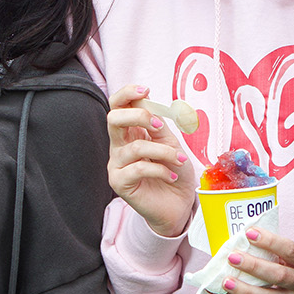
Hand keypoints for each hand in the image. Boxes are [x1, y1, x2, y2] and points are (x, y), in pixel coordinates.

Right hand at [106, 84, 197, 236]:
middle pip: (113, 119)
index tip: (145, 89)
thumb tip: (148, 102)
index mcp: (129, 132)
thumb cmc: (173, 171)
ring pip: (135, 147)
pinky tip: (171, 175)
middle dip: (139, 116)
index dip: (126, 94)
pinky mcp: (119, 183)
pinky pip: (139, 169)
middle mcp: (118, 146)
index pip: (117, 106)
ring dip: (163, 152)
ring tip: (180, 160)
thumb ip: (158, 124)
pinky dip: (161, 170)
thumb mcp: (170, 142)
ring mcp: (116, 165)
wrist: (178, 203)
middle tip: (158, 126)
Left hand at [218, 228, 293, 293]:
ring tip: (225, 280)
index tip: (249, 233)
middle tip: (232, 257)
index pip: (290, 250)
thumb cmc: (293, 268)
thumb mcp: (292, 257)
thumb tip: (240, 239)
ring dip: (244, 289)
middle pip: (278, 275)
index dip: (270, 241)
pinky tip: (222, 292)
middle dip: (254, 266)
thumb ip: (272, 249)